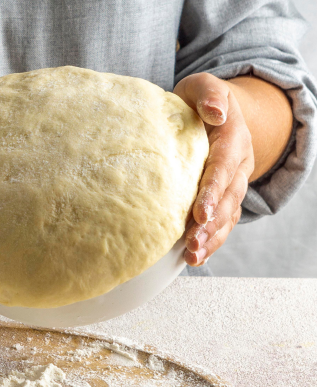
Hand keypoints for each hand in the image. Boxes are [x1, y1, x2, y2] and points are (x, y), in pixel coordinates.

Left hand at [174, 73, 253, 265]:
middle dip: (211, 224)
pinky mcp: (225, 197)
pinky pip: (224, 222)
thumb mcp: (202, 86)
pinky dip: (212, 240)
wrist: (214, 112)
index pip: (222, 169)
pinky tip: (196, 257)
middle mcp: (238, 166)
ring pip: (228, 215)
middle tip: (192, 244)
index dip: (212, 192)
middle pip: (228, 199)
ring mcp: (234, 184)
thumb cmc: (200, 101)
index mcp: (233, 140)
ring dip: (212, 238)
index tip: (199, 213)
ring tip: (193, 257)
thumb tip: (214, 112)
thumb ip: (208, 94)